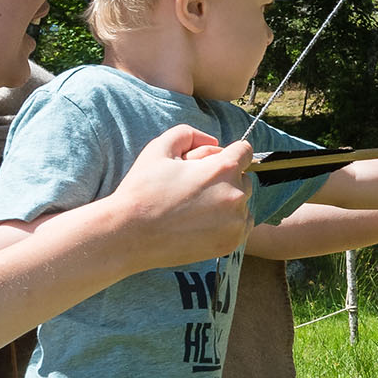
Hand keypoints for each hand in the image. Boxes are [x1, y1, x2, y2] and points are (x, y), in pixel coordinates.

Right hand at [74, 123, 252, 268]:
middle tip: (196, 187)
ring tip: (197, 207)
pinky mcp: (230, 243)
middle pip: (245, 178)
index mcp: (223, 169)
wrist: (130, 234)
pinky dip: (228, 222)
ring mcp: (235, 222)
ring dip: (228, 201)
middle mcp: (236, 195)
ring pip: (243, 203)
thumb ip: (189, 134)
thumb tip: (213, 142)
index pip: (246, 151)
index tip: (216, 162)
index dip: (230, 152)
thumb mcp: (160, 147)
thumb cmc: (143, 189)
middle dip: (226, 178)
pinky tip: (202, 222)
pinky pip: (241, 226)